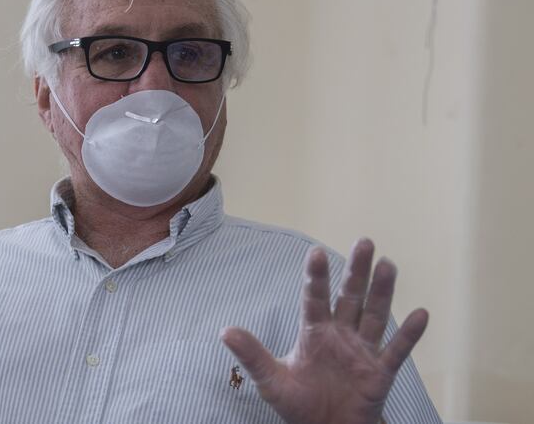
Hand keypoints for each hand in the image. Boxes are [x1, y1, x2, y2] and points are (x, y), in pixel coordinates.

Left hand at [221, 239, 427, 423]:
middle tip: (364, 242)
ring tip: (388, 264)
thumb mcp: (271, 380)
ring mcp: (362, 351)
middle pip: (350, 297)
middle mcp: (340, 335)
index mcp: (314, 333)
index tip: (316, 253)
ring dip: (382, 291)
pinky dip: (408, 334)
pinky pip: (396, 350)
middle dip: (356, 271)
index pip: (315, 298)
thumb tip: (225, 331)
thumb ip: (252, 354)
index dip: (317, 277)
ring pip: (374, 315)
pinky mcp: (380, 372)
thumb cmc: (298, 403)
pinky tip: (420, 313)